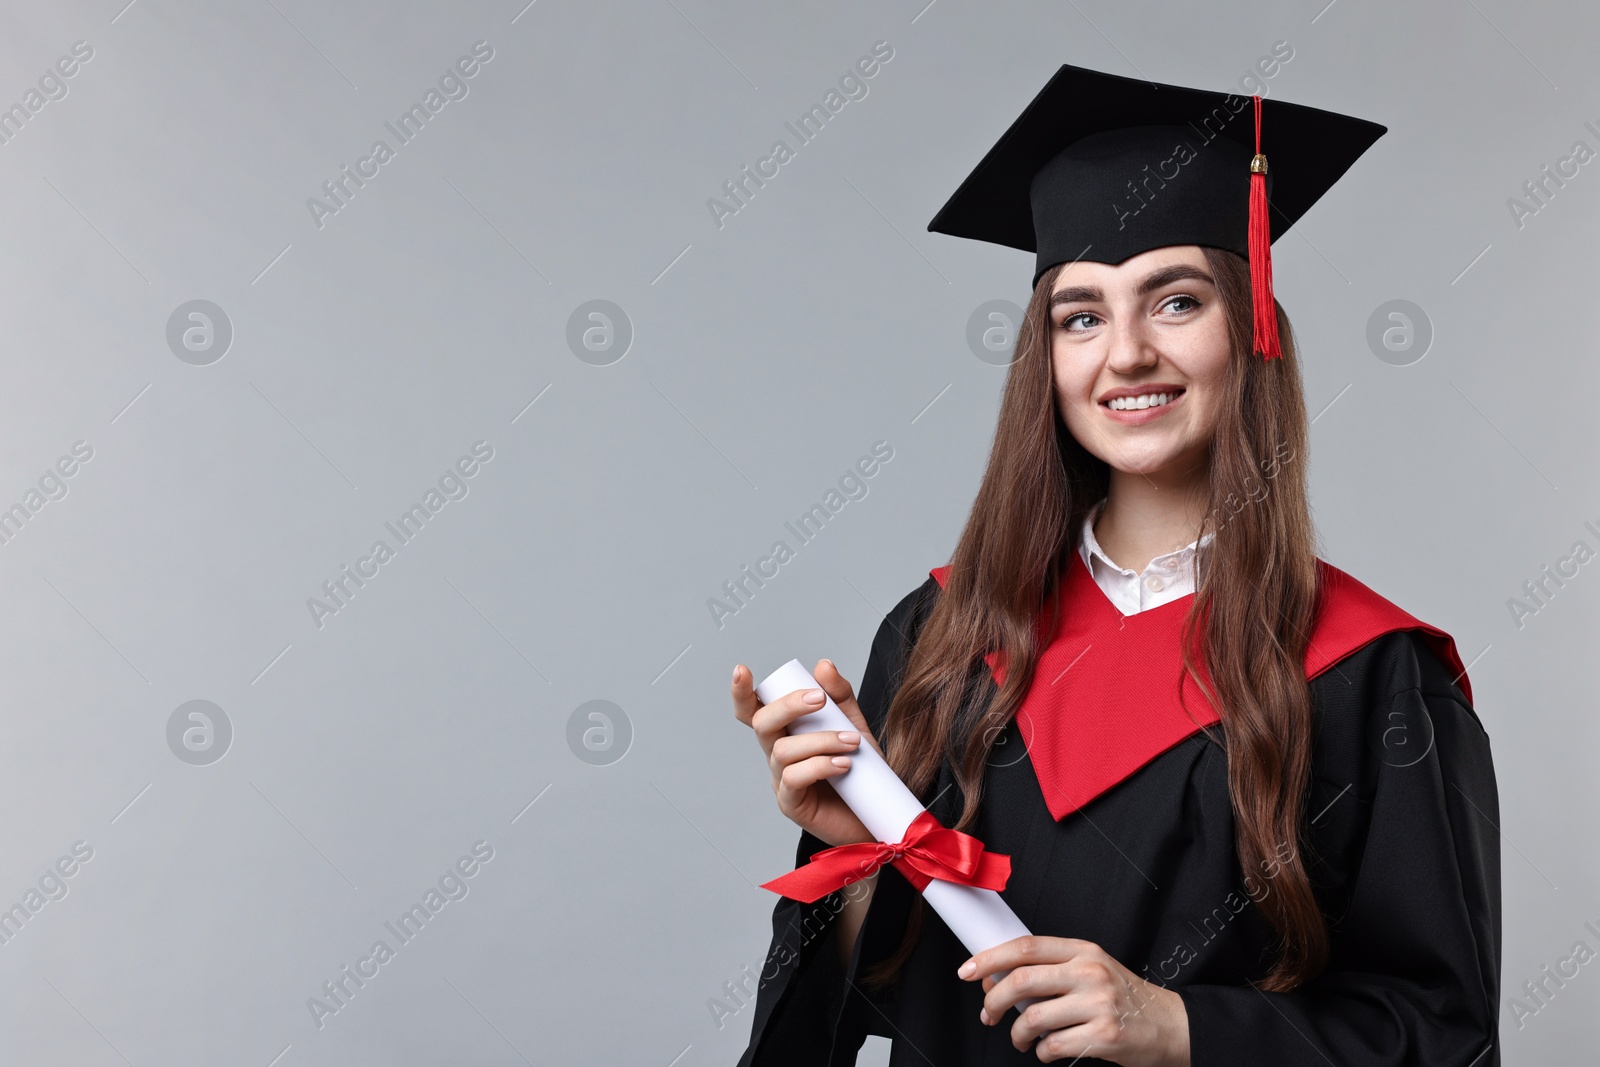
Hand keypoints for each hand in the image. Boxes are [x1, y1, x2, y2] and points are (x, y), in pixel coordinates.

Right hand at [731, 659, 883, 848]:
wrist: (877, 816)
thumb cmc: (862, 773)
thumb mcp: (854, 725)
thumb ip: (840, 697)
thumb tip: (823, 666)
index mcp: (787, 733)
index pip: (755, 711)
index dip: (742, 693)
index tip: (741, 671)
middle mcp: (778, 755)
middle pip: (762, 723)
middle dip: (788, 705)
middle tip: (819, 699)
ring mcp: (781, 780)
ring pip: (782, 751)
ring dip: (819, 741)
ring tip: (850, 743)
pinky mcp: (791, 804)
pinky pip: (794, 778)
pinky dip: (819, 766)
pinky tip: (843, 766)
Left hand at [958, 936, 1189, 1065]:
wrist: (1171, 1025)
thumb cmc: (1124, 997)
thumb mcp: (1090, 969)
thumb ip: (1049, 970)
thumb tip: (994, 978)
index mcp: (1083, 950)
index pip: (1026, 947)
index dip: (990, 958)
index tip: (967, 970)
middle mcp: (1090, 972)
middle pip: (1022, 980)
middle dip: (994, 1000)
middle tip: (988, 1014)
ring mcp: (1099, 1004)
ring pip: (1033, 1018)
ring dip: (1017, 1034)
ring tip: (1020, 1039)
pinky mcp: (1105, 1036)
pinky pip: (1053, 1046)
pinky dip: (1041, 1052)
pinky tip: (1045, 1051)